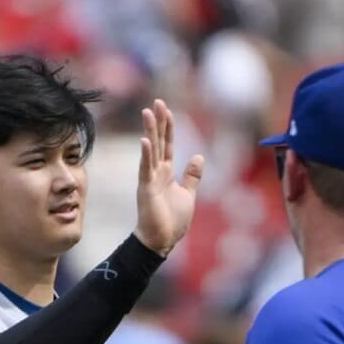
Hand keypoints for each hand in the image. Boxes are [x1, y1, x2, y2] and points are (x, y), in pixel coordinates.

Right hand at [134, 99, 204, 256]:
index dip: (168, 127)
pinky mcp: (146, 189)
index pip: (167, 144)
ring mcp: (150, 179)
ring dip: (149, 131)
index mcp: (166, 172)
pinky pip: (145, 169)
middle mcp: (156, 172)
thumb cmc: (172, 220)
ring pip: (150, 150)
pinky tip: (144, 141)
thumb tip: (198, 156)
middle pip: (158, 141)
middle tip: (157, 102)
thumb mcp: (188, 194)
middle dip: (158, 122)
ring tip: (148, 112)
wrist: (162, 240)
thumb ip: (192, 175)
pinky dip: (146, 155)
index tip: (167, 109)